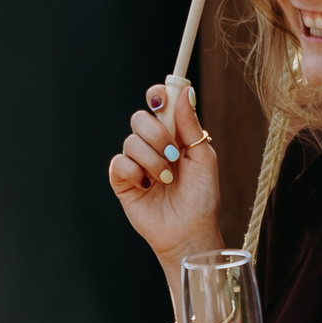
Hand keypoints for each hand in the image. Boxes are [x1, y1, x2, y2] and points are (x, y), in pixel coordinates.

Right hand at [108, 82, 223, 267]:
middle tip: (172, 153)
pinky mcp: (123, 182)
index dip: (157, 95)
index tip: (161, 100)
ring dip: (151, 160)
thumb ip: (190, 125)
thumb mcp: (203, 157)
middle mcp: (153, 146)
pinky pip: (118, 163)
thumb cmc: (202, 197)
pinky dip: (134, 171)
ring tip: (166, 180)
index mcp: (174, 135)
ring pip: (130, 141)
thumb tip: (185, 91)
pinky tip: (147, 186)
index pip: (158, 104)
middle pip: (139, 118)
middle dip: (156, 133)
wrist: (190, 231)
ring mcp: (137, 163)